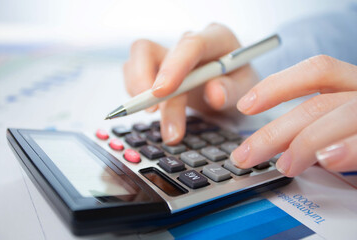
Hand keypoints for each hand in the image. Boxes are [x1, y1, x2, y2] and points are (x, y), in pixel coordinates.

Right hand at [123, 23, 258, 144]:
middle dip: (155, 92)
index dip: (174, 66)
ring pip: (140, 56)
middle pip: (162, 55)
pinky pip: (134, 70)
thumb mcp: (246, 90)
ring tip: (151, 113)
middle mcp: (189, 42)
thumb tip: (214, 94)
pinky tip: (150, 107)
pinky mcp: (156, 65)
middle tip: (161, 122)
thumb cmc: (237, 85)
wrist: (228, 90)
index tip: (163, 92)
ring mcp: (171, 53)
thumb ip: (232, 90)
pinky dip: (135, 90)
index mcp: (217, 38)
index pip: (191, 44)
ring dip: (138, 87)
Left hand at [231, 55, 356, 175]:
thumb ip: (313, 126)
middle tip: (243, 156)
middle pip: (315, 105)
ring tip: (284, 166)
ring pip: (336, 118)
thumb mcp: (339, 126)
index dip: (277, 85)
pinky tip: (327, 160)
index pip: (317, 71)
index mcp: (353, 85)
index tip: (244, 105)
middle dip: (272, 133)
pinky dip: (345, 149)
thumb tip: (271, 144)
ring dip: (303, 144)